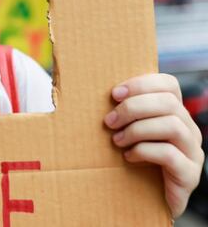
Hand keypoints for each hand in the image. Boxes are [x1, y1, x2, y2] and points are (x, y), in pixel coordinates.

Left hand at [104, 73, 203, 217]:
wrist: (149, 200)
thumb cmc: (136, 159)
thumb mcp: (130, 130)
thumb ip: (123, 112)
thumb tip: (90, 93)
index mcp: (176, 113)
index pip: (169, 84)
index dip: (141, 83)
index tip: (115, 94)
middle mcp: (189, 129)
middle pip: (168, 103)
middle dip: (133, 108)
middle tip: (109, 121)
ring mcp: (193, 151)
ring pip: (171, 125)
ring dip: (137, 130)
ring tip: (117, 140)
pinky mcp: (189, 174)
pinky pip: (169, 154)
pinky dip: (143, 151)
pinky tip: (128, 157)